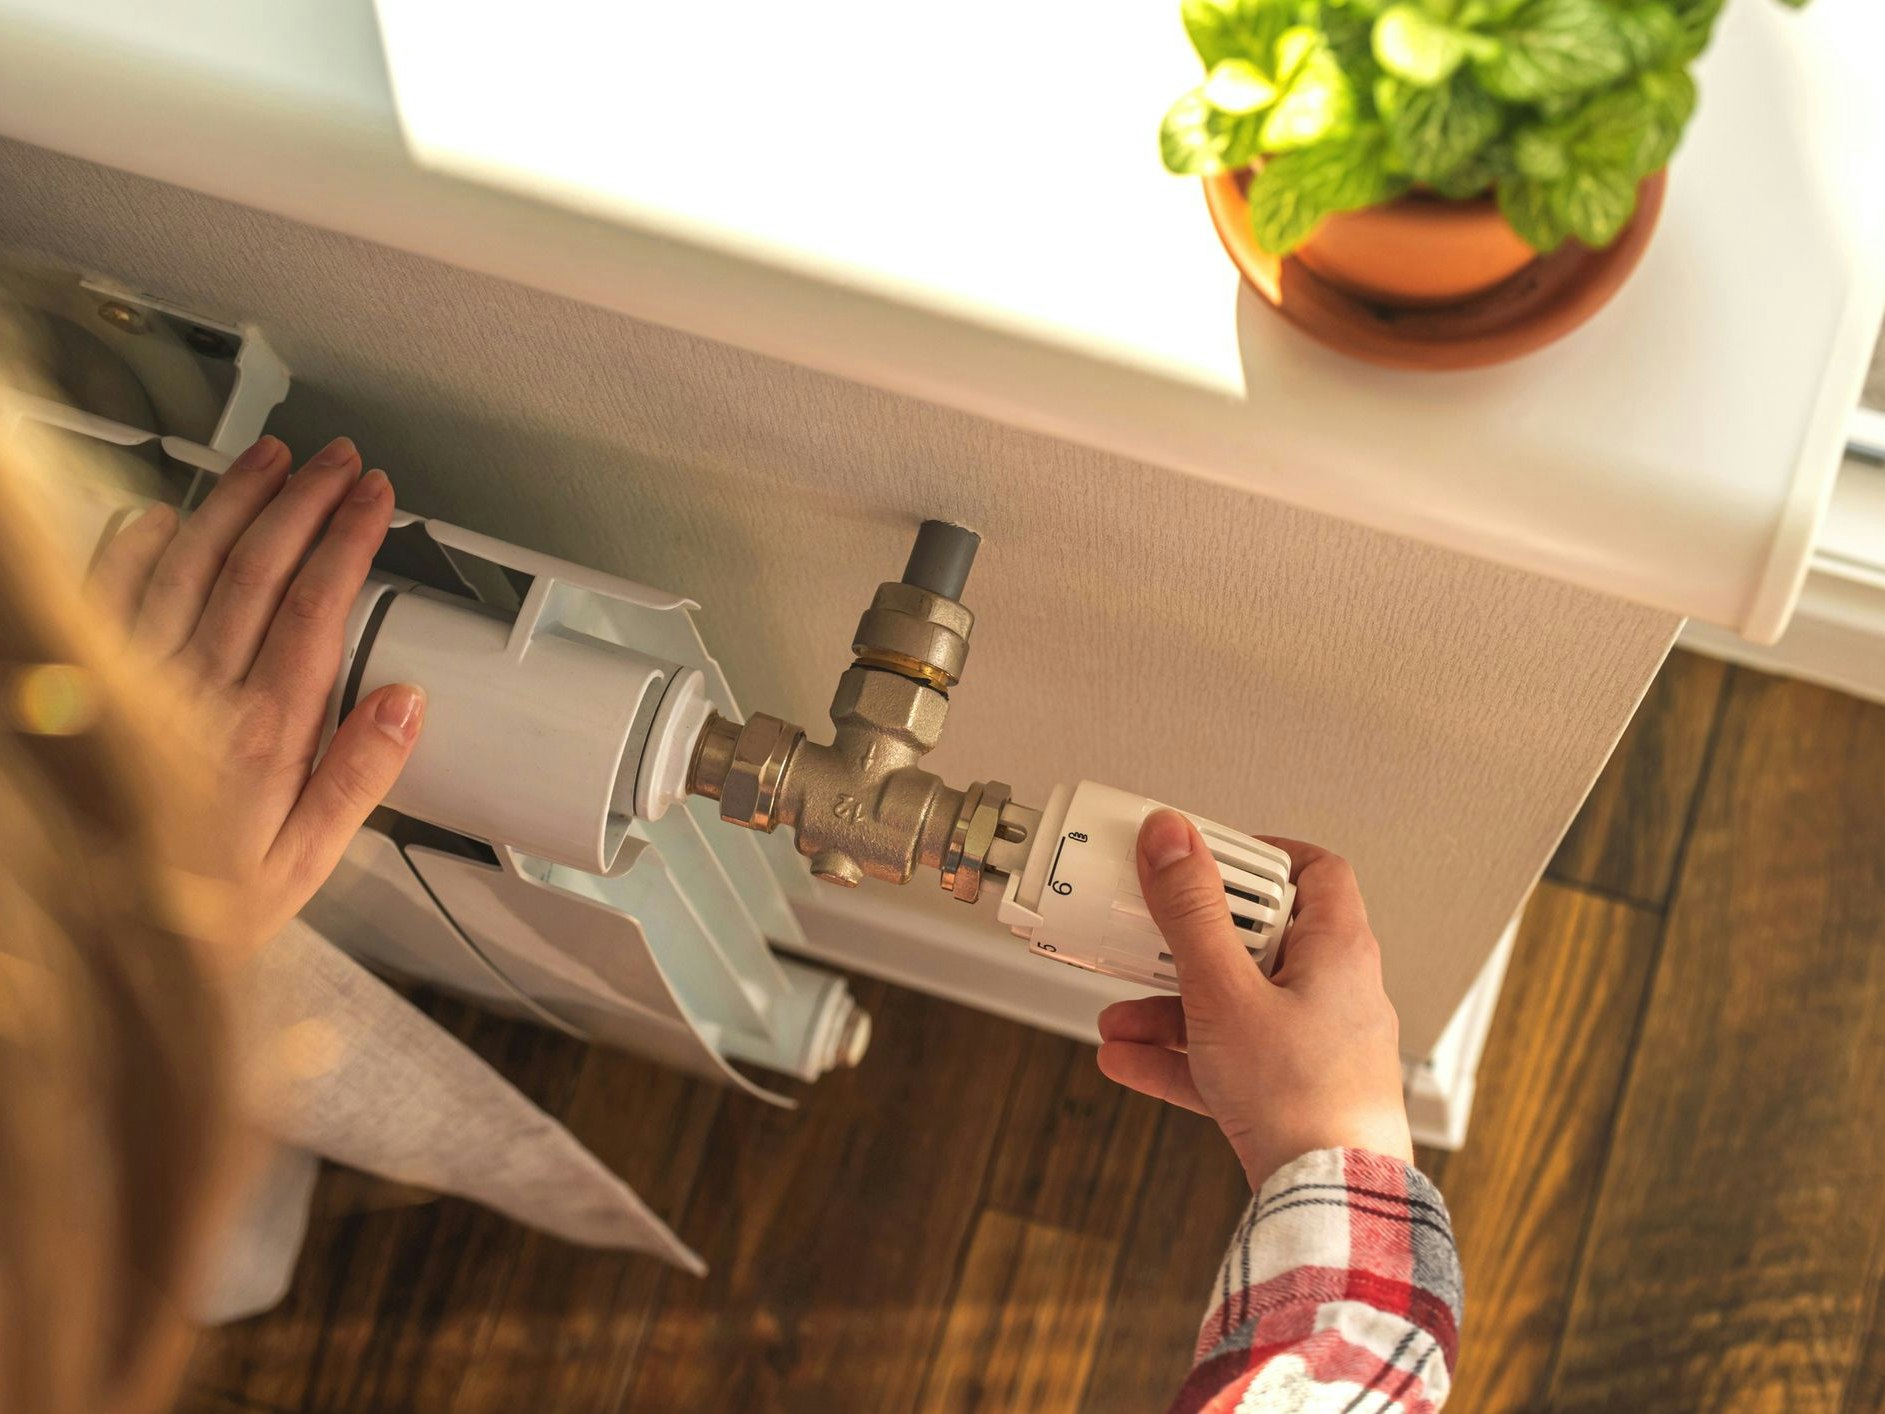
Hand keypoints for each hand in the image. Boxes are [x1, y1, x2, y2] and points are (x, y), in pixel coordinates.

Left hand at [87, 434, 423, 951]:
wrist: (80, 938)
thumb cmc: (193, 911)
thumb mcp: (301, 868)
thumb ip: (356, 781)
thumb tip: (405, 704)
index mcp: (260, 738)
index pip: (316, 606)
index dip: (349, 538)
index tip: (374, 499)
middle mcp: (193, 697)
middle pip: (257, 568)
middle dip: (304, 501)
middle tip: (338, 462)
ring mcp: (129, 681)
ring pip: (185, 563)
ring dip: (234, 502)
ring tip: (271, 459)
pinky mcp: (79, 682)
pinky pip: (105, 593)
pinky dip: (133, 546)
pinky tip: (162, 515)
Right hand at [1096, 810, 1412, 1189]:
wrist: (1331, 1205)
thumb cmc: (1303, 1099)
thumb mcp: (1225, 991)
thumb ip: (1191, 912)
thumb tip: (1173, 837)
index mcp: (1338, 951)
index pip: (1313, 872)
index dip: (1258, 857)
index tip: (1203, 857)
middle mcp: (1335, 992)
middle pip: (1258, 939)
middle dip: (1187, 943)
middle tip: (1148, 932)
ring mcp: (1314, 1045)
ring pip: (1235, 1004)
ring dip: (1171, 1006)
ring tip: (1119, 1015)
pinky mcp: (1292, 1093)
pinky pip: (1228, 1059)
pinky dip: (1181, 1055)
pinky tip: (1128, 1059)